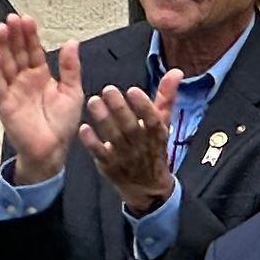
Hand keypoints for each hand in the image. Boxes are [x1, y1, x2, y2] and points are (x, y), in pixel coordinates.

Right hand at [0, 13, 83, 185]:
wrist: (52, 150)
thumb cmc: (61, 126)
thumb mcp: (73, 92)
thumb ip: (70, 68)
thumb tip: (72, 43)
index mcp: (40, 76)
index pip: (33, 50)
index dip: (30, 35)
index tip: (27, 19)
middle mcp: (25, 80)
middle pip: (17, 52)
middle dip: (15, 35)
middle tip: (12, 19)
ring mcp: (13, 90)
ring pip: (5, 63)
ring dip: (2, 46)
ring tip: (2, 29)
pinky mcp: (5, 103)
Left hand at [76, 80, 175, 213]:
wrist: (147, 187)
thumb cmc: (153, 148)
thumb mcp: (163, 123)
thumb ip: (166, 96)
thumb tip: (176, 71)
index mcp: (156, 134)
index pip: (152, 119)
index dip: (143, 105)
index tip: (133, 90)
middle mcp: (141, 145)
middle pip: (130, 126)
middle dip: (119, 108)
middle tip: (108, 90)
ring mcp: (124, 156)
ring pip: (114, 137)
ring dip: (103, 119)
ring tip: (93, 101)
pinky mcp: (109, 165)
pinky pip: (99, 153)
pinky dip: (91, 142)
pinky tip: (84, 128)